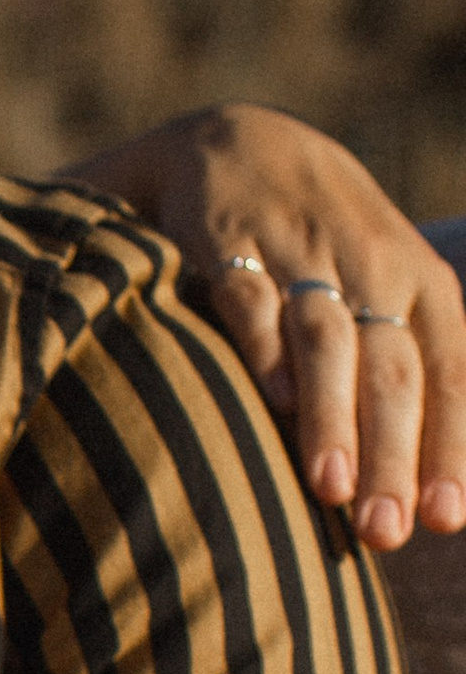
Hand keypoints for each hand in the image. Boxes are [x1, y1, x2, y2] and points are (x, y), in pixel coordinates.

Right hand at [76, 105, 465, 547]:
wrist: (240, 142)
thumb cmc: (326, 250)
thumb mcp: (389, 290)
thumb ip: (413, 371)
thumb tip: (438, 490)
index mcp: (423, 286)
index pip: (450, 374)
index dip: (449, 447)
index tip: (442, 521)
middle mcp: (372, 267)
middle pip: (391, 371)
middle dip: (392, 454)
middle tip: (385, 531)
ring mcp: (300, 252)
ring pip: (328, 343)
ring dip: (332, 417)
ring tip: (332, 490)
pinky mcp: (229, 239)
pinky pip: (251, 298)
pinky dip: (264, 347)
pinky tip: (273, 401)